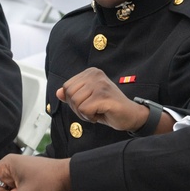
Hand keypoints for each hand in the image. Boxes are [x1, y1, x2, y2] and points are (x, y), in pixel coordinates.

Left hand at [57, 68, 173, 133]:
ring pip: (76, 103)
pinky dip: (90, 117)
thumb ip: (73, 95)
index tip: (87, 104)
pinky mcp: (104, 96)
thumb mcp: (88, 100)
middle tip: (91, 110)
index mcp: (91, 73)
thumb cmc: (109, 108)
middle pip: (70, 94)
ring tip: (96, 112)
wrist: (130, 115)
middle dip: (77, 108)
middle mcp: (95, 75)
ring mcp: (100, 85)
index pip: (67, 87)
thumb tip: (58, 93)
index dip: (73, 101)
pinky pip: (84, 110)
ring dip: (84, 114)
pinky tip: (100, 114)